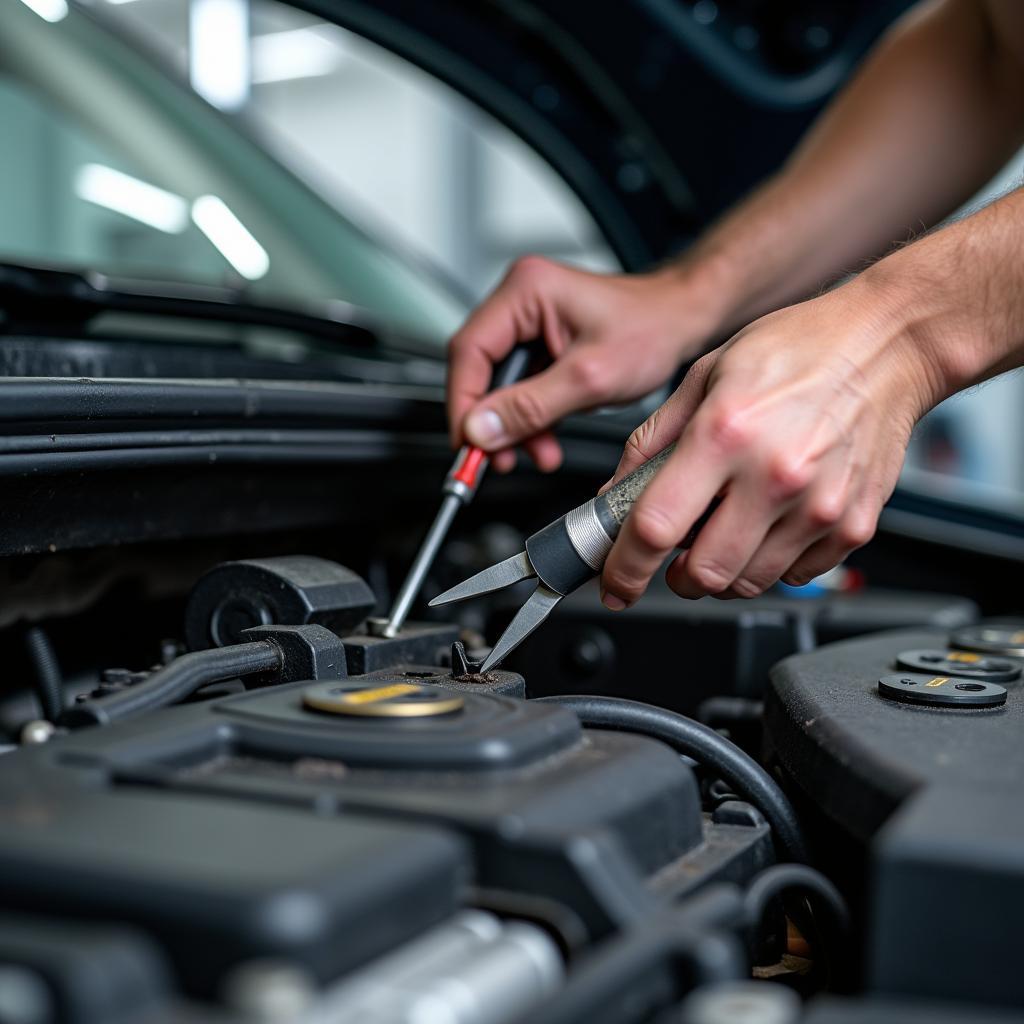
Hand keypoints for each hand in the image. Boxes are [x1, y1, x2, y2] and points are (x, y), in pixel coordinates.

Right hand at [447, 255, 720, 472]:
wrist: (684, 324)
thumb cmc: (651, 329)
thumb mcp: (589, 378)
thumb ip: (530, 407)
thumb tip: (480, 430)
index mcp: (526, 291)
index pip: (469, 351)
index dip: (464, 404)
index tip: (468, 443)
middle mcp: (521, 301)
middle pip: (479, 369)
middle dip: (491, 421)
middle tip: (496, 458)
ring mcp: (529, 322)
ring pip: (498, 385)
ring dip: (513, 426)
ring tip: (536, 453)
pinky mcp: (541, 344)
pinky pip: (519, 388)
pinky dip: (529, 419)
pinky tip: (545, 440)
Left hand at [599, 280, 936, 607]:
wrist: (886, 344)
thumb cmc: (798, 349)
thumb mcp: (705, 375)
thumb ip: (652, 440)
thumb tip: (617, 493)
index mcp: (725, 434)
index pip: (655, 526)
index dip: (624, 568)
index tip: (616, 582)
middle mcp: (775, 476)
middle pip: (704, 574)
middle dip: (676, 577)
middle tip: (674, 556)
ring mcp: (820, 506)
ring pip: (749, 583)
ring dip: (724, 572)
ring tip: (726, 530)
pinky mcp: (855, 524)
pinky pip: (796, 575)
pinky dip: (772, 563)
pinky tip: (770, 524)